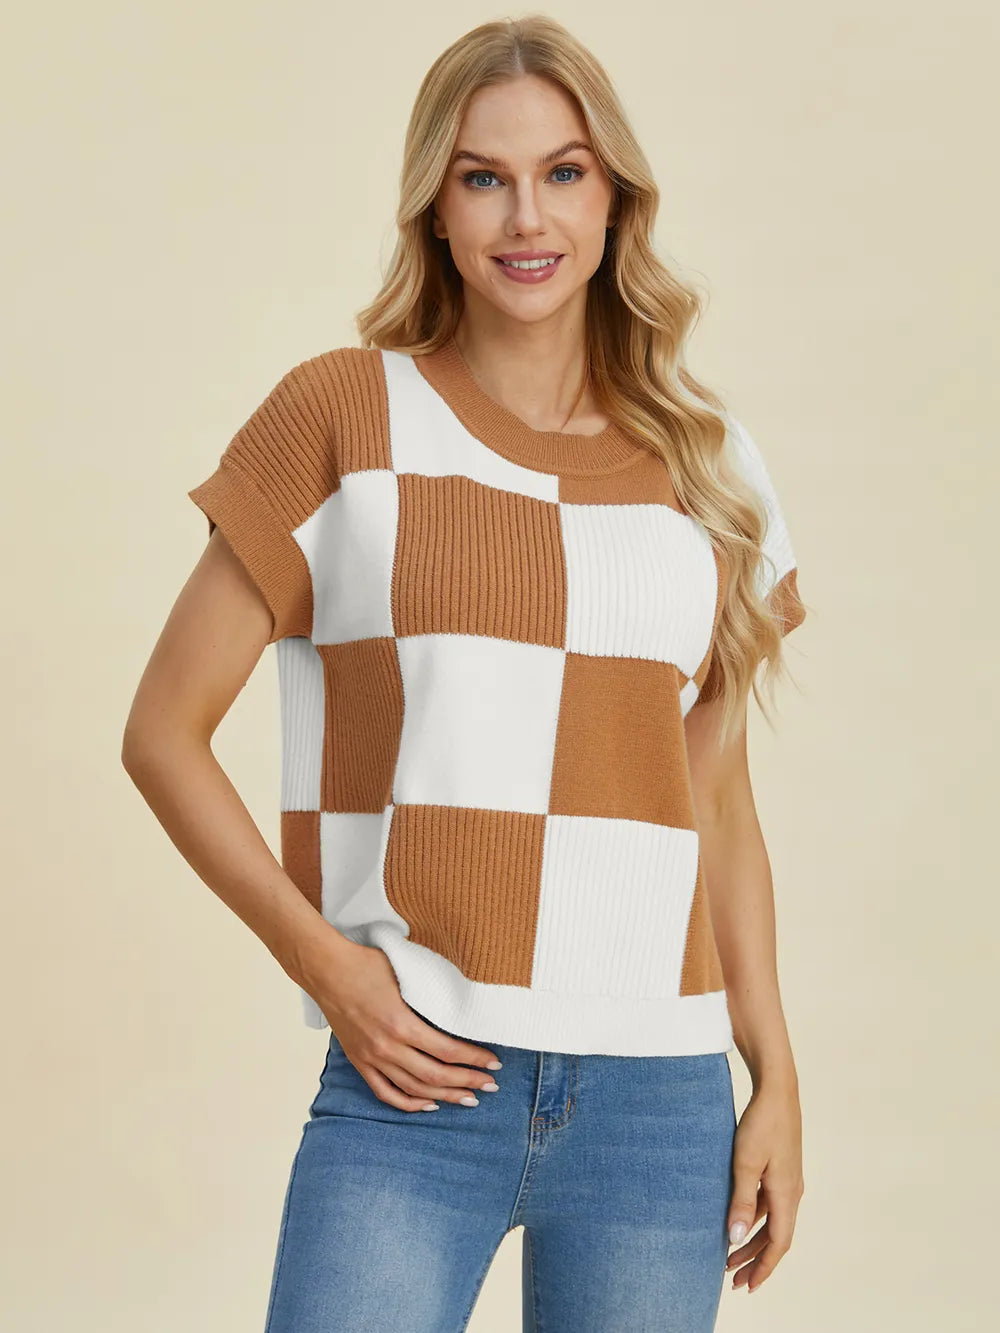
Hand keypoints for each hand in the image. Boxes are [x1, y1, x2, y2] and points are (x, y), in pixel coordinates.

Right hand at [312, 940, 503, 1112]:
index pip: (448, 1051)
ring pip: (415, 1089)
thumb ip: (430, 995)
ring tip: (468, 1099)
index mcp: (402, 1024)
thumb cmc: (367, 965)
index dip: (474, 1060)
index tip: (494, 1063)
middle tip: (491, 1085)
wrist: (327, 970)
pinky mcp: (360, 1062)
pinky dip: (408, 1104)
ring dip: (445, 1096)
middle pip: (435, 1076)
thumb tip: (462, 1004)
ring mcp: (372, 1058)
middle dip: (467, 1082)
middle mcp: (387, 1047)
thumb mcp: (406, 975)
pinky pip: (386, 1093)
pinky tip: (428, 1105)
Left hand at [725, 1079, 804, 1292]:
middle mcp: (792, 1191)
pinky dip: (754, 1219)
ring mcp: (787, 1179)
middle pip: (775, 1236)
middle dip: (755, 1260)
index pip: (778, 1243)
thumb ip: (740, 1201)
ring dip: (753, 1240)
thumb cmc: (761, 1123)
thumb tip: (735, 1239)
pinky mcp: (780, 1168)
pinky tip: (738, 1221)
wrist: (777, 1090)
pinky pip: (769, 1204)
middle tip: (733, 1280)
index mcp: (787, 1194)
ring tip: (731, 1257)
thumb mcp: (745, 1163)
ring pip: (771, 1221)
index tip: (747, 1287)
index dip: (763, 1267)